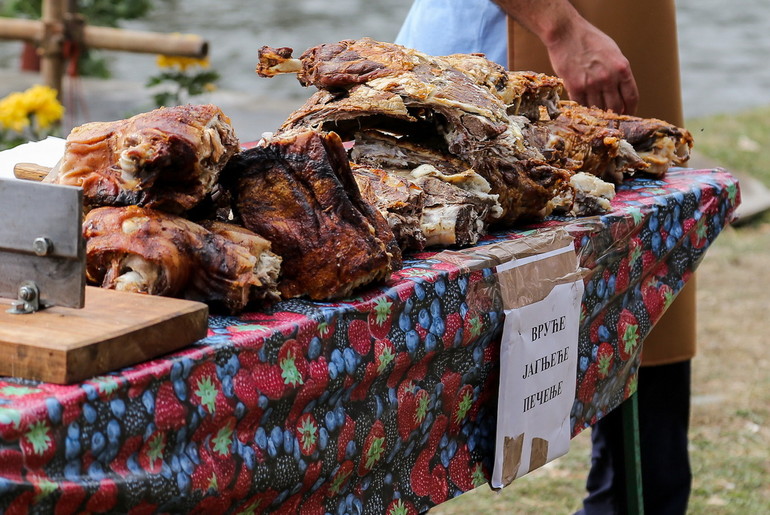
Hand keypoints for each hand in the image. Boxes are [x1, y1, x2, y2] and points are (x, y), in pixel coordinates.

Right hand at [496, 0, 638, 114]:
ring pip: (598, 108)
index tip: (627, 114)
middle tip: (611, 120)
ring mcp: (591, 84)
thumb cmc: (589, 39)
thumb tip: (620, 88)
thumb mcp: (612, 52)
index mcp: (622, 68)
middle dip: (614, 115)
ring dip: (598, 114)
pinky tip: (584, 111)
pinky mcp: (575, 87)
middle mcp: (609, 78)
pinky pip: (582, 105)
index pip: (631, 96)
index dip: (630, 109)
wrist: (566, 34)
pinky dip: (584, 110)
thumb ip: (618, 70)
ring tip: (597, 118)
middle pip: (615, 106)